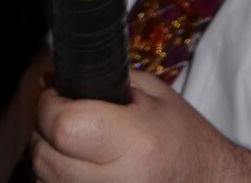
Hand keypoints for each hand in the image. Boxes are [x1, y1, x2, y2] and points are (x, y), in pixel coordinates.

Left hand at [32, 71, 250, 181]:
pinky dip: (60, 176)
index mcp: (135, 141)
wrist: (208, 181)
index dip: (50, 105)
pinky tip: (79, 164)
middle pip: (46, 157)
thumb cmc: (181, 136)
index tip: (57, 93)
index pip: (63, 126)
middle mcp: (120, 181)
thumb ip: (100, 80)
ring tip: (74, 140)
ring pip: (46, 178)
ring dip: (49, 155)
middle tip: (62, 113)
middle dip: (43, 129)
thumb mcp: (150, 93)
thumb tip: (50, 77)